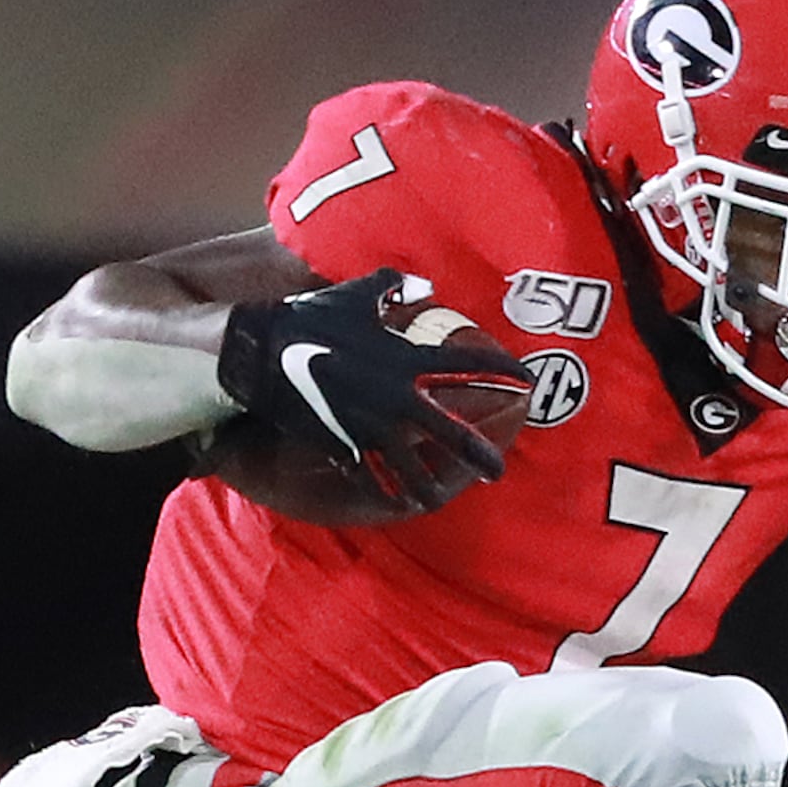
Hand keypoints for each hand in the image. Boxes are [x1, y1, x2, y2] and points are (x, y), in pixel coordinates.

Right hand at [216, 271, 529, 512]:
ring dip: (433, 488)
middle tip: (498, 471)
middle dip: (480, 455)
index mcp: (405, 360)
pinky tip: (397, 502)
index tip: (525, 380)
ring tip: (443, 498)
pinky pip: (374, 478)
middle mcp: (397, 398)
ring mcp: (374, 428)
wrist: (262, 351)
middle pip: (453, 434)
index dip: (500, 371)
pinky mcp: (348, 446)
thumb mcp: (354, 295)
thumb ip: (391, 288)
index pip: (466, 366)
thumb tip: (422, 284)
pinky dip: (386, 491)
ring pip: (415, 471)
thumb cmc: (311, 319)